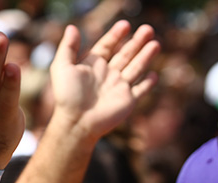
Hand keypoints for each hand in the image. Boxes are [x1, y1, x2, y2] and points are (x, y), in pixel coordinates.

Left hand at [50, 20, 158, 140]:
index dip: (115, 35)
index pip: (107, 46)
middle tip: (147, 28)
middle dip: (136, 42)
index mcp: (93, 66)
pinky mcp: (127, 101)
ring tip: (155, 43)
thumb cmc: (67, 96)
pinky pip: (140, 90)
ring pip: (136, 68)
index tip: (125, 24)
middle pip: (125, 54)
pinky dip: (148, 83)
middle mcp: (107, 75)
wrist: (77, 122)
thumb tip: (72, 27)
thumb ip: (68, 47)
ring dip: (146, 56)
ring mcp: (118, 88)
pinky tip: (154, 74)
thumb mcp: (62, 67)